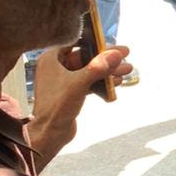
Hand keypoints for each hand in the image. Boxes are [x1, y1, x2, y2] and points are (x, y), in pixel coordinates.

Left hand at [27, 43, 131, 162]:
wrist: (49, 135)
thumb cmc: (56, 107)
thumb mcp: (79, 84)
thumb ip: (98, 67)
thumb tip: (116, 54)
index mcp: (51, 60)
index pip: (74, 42)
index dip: (93, 41)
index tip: (109, 41)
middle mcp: (55, 68)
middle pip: (85, 57)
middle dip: (105, 58)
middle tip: (124, 55)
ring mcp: (63, 81)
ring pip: (89, 71)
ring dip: (107, 71)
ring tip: (126, 69)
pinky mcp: (70, 93)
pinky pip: (88, 83)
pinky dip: (101, 82)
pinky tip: (116, 83)